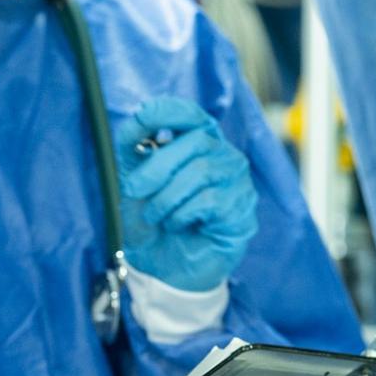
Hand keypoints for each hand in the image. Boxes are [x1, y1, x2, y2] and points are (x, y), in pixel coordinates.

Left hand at [114, 97, 258, 291]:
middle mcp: (223, 156)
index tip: (142, 115)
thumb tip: (137, 118)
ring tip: (156, 215)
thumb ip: (133, 148)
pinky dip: (182, 214)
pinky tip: (177, 224)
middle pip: (197, 140)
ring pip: (202, 171)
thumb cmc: (153, 220)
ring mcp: (237, 182)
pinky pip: (210, 200)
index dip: (169, 110)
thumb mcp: (134, 181)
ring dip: (167, 197)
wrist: (163, 265)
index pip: (191, 114)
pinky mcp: (242, 209)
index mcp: (198, 143)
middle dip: (157, 165)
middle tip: (133, 189)